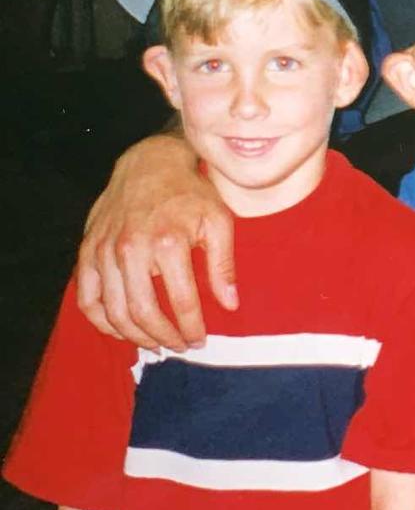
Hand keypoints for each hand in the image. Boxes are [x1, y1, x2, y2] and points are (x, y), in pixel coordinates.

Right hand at [77, 134, 236, 349]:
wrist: (151, 163)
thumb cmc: (190, 193)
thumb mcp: (219, 221)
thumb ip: (224, 265)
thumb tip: (230, 305)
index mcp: (168, 242)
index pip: (182, 302)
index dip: (192, 327)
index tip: (200, 339)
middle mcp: (132, 249)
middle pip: (144, 313)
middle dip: (164, 337)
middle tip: (179, 346)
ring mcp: (105, 251)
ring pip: (114, 312)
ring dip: (135, 336)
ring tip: (155, 344)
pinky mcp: (89, 251)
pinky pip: (88, 299)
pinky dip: (102, 322)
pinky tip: (122, 329)